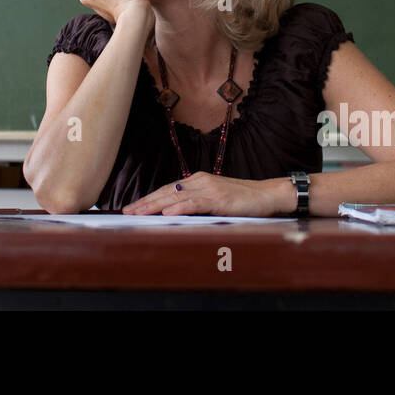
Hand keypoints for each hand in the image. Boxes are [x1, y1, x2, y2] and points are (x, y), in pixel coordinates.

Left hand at [122, 173, 275, 216]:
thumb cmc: (243, 200)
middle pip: (166, 191)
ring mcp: (209, 188)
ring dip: (155, 205)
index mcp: (198, 181)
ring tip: (138, 213)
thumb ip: (197, 204)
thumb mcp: (215, 201)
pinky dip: (180, 207)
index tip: (132, 208)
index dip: (148, 199)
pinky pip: (195, 203)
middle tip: (127, 212)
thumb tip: (175, 214)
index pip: (167, 190)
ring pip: (176, 196)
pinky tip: (167, 212)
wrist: (268, 194)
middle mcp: (200, 181)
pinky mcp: (219, 198)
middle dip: (145, 202)